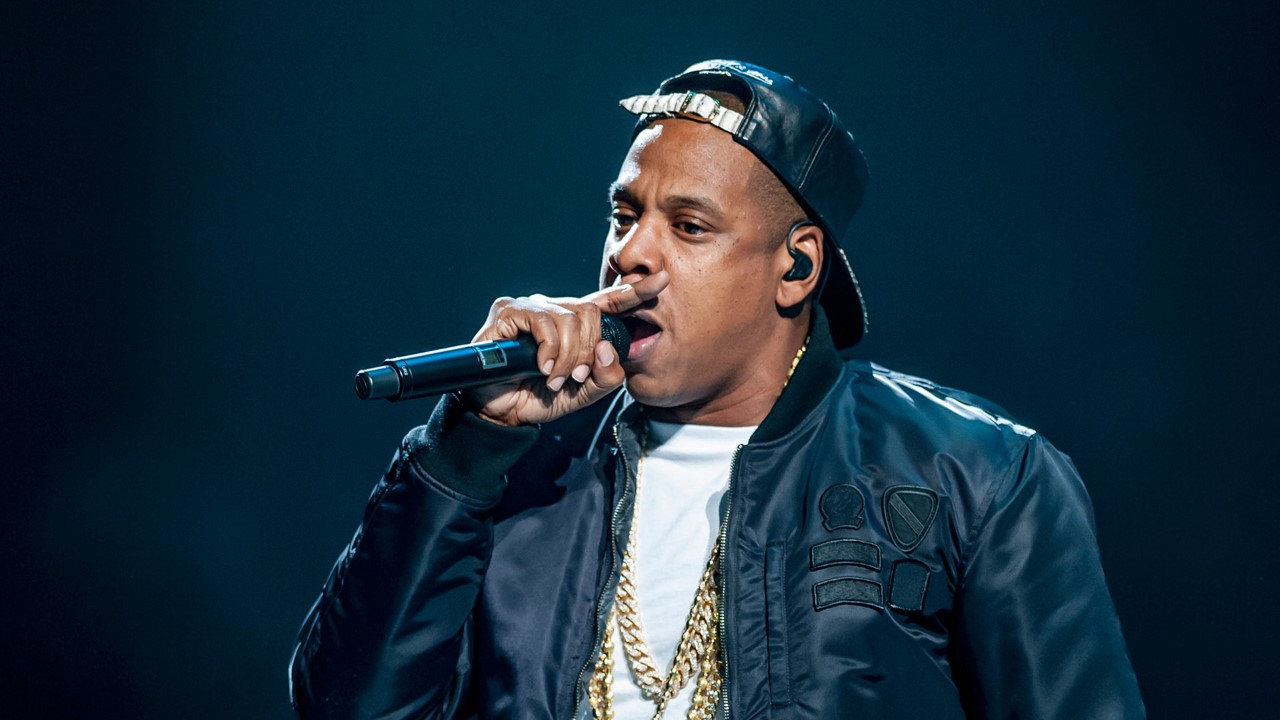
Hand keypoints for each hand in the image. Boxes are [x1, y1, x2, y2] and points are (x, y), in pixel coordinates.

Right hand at [458, 271, 668, 426]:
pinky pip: (542, 321)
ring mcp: (531, 307)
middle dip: (588, 351)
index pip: (610, 302)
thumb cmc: (540, 397)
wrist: (501, 412)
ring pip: (568, 319)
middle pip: (590, 313)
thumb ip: (606, 377)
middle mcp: (555, 309)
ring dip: (568, 356)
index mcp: (576, 325)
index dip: (636, 291)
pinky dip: (548, 349)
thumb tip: (608, 351)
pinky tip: (542, 367)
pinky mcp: (508, 311)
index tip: (663, 280)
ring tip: (554, 378)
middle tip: (576, 377)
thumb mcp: (583, 393)